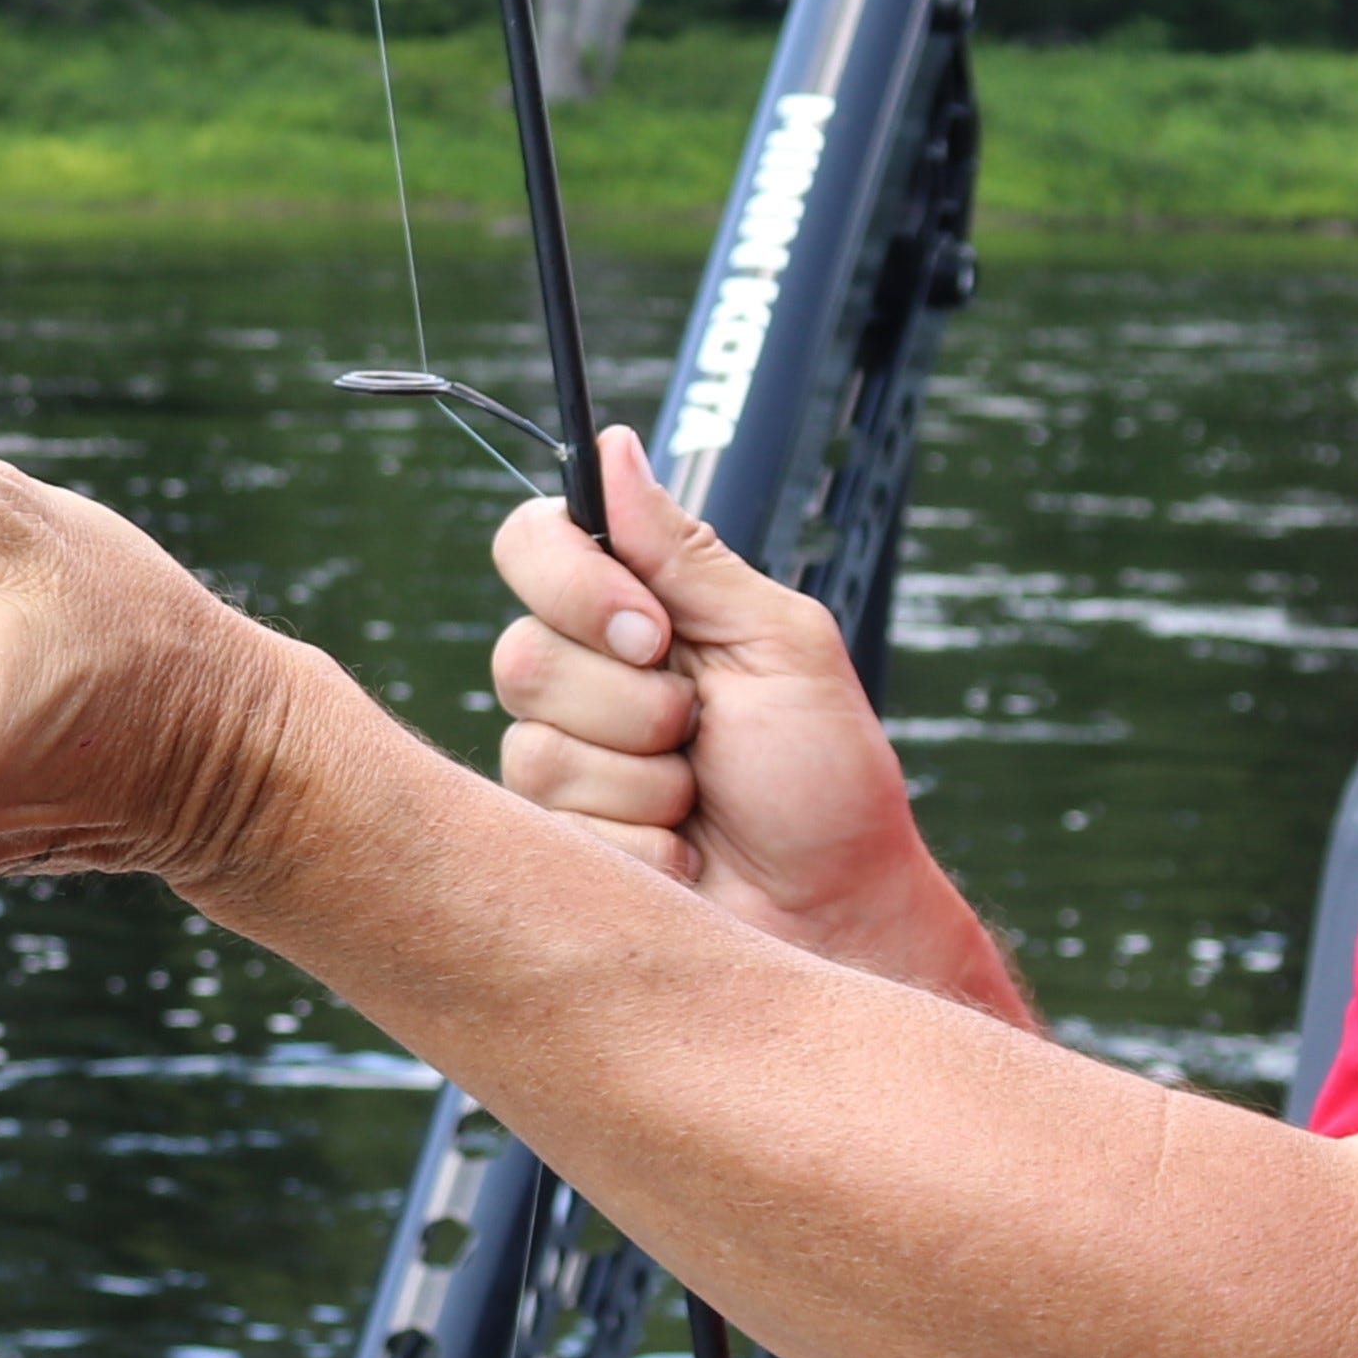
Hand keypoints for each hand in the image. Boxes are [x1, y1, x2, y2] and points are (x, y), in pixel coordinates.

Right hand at [489, 428, 1028, 1022]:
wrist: (836, 913)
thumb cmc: (826, 780)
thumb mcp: (777, 644)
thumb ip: (686, 555)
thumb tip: (616, 444)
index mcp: (636, 611)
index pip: (533, 545)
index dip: (574, 584)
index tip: (652, 631)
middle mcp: (584, 679)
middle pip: (520, 654)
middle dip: (633, 704)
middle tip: (702, 732)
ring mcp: (564, 764)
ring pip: (534, 748)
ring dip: (644, 781)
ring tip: (700, 802)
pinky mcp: (556, 846)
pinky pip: (552, 826)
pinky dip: (641, 842)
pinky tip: (683, 854)